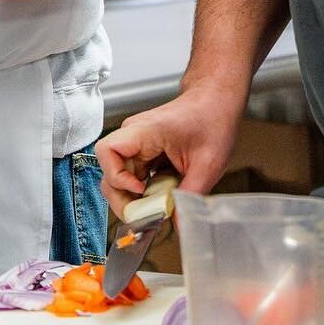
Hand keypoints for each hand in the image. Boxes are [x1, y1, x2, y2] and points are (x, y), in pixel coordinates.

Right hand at [96, 84, 243, 219]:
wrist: (216, 101)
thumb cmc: (211, 119)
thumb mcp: (208, 163)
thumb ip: (190, 195)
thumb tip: (178, 224)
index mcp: (145, 131)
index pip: (107, 151)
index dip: (117, 176)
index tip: (140, 190)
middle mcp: (134, 136)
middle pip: (109, 172)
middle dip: (123, 199)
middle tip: (143, 216)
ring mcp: (137, 144)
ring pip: (119, 178)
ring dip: (132, 199)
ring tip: (153, 210)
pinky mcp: (143, 153)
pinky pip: (133, 176)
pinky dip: (141, 193)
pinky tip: (158, 200)